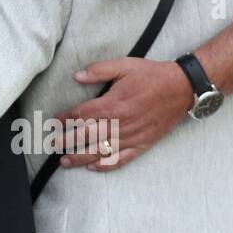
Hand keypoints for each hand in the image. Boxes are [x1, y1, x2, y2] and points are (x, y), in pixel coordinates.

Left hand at [55, 58, 191, 169]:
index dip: (65, 119)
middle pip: (87, 135)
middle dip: (67, 141)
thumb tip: (77, 76)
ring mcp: (132, 136)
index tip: (53, 123)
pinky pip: (123, 158)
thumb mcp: (124, 65)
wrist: (182, 88)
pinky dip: (107, 165)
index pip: (82, 114)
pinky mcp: (143, 144)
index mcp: (113, 103)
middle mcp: (120, 123)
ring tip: (65, 161)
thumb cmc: (151, 75)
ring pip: (101, 150)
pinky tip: (93, 167)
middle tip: (51, 146)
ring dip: (81, 157)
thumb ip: (99, 71)